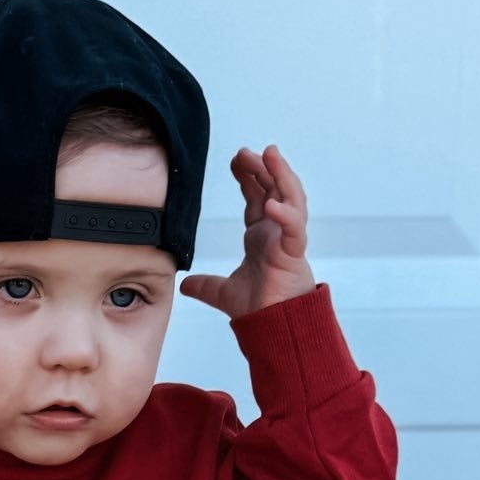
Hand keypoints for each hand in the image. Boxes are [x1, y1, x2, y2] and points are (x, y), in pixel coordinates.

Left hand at [179, 143, 316, 317]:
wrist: (272, 328)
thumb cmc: (258, 309)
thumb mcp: (223, 293)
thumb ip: (205, 285)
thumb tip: (184, 285)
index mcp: (261, 237)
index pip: (256, 197)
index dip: (248, 177)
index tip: (236, 161)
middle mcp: (276, 233)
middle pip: (273, 189)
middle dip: (261, 167)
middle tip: (245, 152)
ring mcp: (287, 240)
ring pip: (291, 198)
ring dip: (281, 175)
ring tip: (270, 154)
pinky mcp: (295, 253)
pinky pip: (294, 227)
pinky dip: (286, 214)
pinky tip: (272, 204)